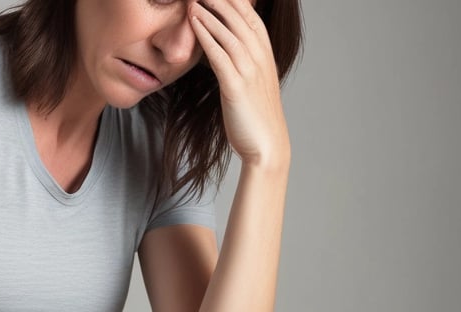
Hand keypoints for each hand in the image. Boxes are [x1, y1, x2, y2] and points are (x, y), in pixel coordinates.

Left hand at [188, 0, 289, 167]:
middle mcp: (260, 59)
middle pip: (239, 18)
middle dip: (220, 0)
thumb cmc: (254, 117)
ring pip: (229, 33)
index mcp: (265, 55)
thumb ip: (240, 64)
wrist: (267, 146)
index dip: (235, 0)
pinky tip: (194, 25)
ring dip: (210, 13)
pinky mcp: (236, 87)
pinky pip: (220, 56)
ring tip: (193, 0)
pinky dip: (207, 37)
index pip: (250, 17)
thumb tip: (222, 51)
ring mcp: (250, 72)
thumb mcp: (251, 83)